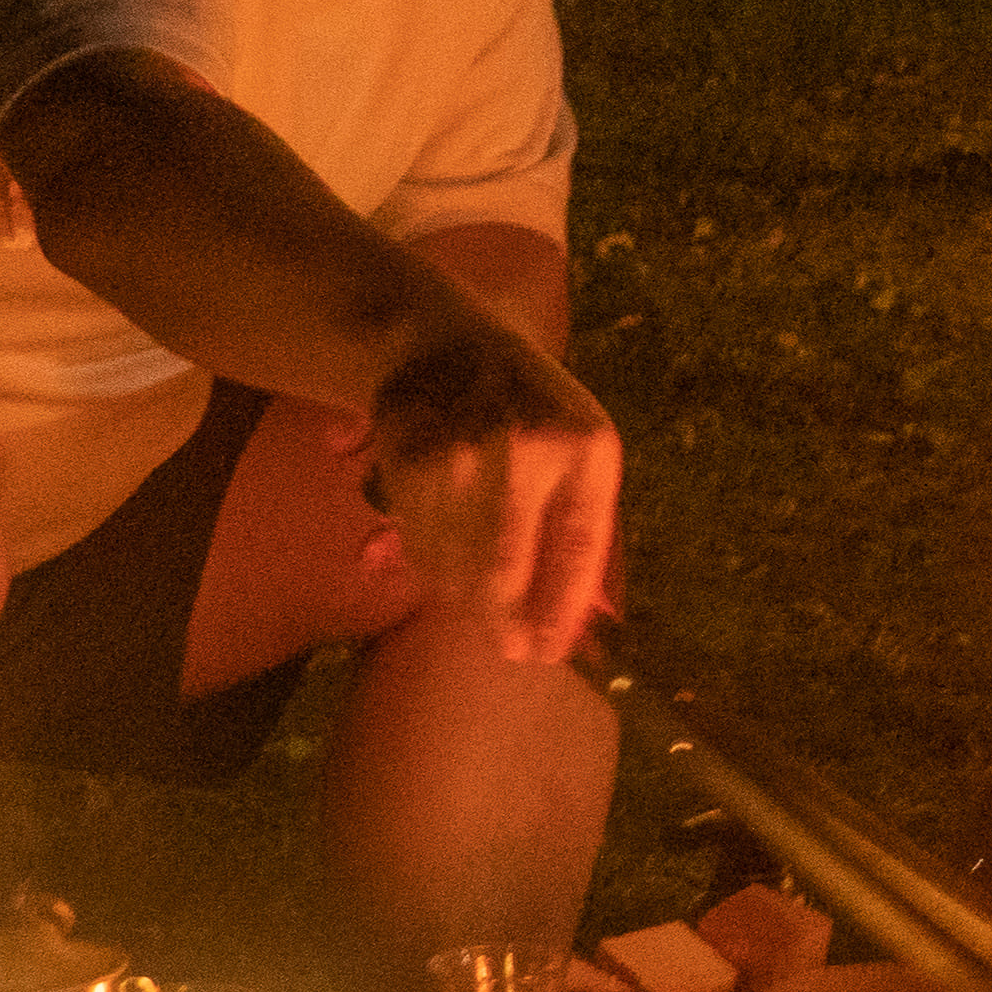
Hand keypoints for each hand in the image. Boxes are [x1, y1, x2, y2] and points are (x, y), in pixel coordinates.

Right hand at [357, 321, 622, 662]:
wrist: (448, 339)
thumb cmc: (535, 411)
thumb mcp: (584, 451)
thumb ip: (586, 529)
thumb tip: (582, 624)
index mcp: (584, 445)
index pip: (577, 549)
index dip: (560, 610)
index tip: (547, 652)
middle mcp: (522, 447)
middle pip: (503, 572)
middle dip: (504, 623)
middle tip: (511, 648)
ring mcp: (457, 452)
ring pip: (453, 565)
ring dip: (464, 600)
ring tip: (481, 606)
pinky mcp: (405, 457)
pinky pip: (416, 543)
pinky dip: (431, 570)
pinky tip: (443, 568)